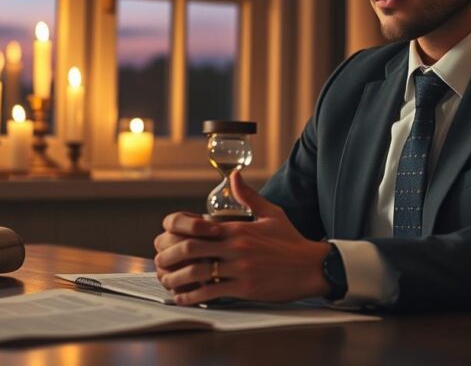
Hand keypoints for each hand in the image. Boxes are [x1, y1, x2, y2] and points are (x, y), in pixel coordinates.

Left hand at [153, 171, 331, 304]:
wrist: (312, 266)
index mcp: (238, 229)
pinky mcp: (246, 288)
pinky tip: (184, 297)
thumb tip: (234, 175)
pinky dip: (193, 295)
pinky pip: (212, 292)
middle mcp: (236, 247)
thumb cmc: (291, 241)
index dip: (177, 235)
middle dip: (169, 257)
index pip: (198, 228)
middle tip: (158, 262)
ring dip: (177, 279)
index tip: (167, 241)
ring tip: (167, 282)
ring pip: (198, 273)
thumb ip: (248, 196)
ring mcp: (240, 269)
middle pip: (191, 249)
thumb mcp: (271, 214)